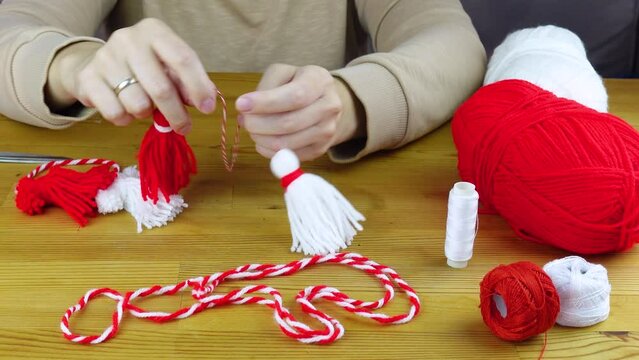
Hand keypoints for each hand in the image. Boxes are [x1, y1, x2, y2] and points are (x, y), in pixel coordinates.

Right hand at [45, 18, 215, 133]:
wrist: (97, 64)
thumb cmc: (144, 67)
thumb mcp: (169, 67)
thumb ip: (188, 82)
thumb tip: (204, 101)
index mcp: (154, 31)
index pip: (182, 59)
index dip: (198, 87)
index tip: (207, 109)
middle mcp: (128, 39)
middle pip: (161, 89)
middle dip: (176, 114)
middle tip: (184, 127)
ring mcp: (105, 57)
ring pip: (138, 105)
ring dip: (146, 114)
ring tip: (144, 105)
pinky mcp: (88, 78)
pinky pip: (115, 114)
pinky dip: (125, 119)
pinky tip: (125, 108)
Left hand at [236, 64, 360, 160]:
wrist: (324, 102)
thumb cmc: (297, 84)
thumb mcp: (282, 73)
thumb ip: (265, 87)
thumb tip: (245, 111)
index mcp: (319, 80)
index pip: (294, 96)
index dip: (265, 103)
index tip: (241, 105)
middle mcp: (330, 106)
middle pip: (289, 123)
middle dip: (259, 124)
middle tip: (245, 121)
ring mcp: (327, 130)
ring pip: (287, 143)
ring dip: (261, 139)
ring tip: (253, 130)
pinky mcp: (320, 149)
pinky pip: (289, 157)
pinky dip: (269, 151)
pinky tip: (263, 140)